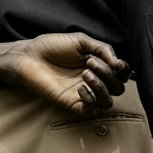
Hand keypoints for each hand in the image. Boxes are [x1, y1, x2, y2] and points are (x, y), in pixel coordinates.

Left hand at [0, 33, 128, 114]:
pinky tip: (79, 87)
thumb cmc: (52, 47)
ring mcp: (83, 94)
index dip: (124, 71)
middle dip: (108, 75)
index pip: (122, 75)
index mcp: (98, 67)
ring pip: (107, 102)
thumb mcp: (81, 41)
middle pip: (117, 88)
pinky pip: (90, 111)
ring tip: (84, 74)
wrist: (29, 56)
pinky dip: (90, 99)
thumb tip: (119, 64)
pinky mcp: (70, 104)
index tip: (116, 63)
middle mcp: (93, 82)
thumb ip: (102, 48)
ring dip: (101, 87)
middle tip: (89, 63)